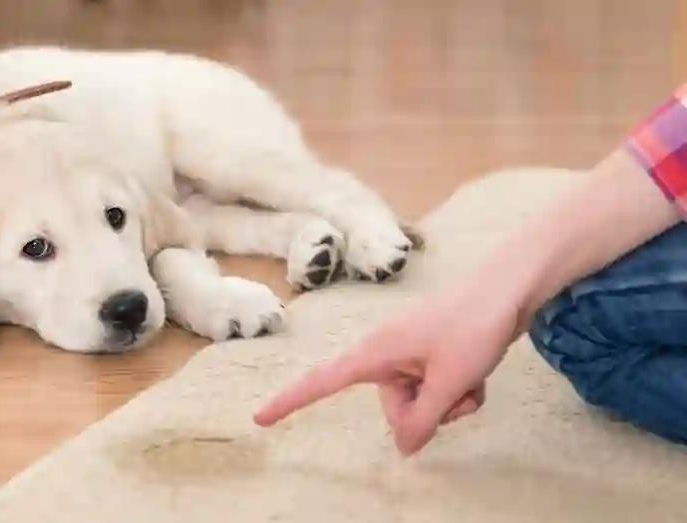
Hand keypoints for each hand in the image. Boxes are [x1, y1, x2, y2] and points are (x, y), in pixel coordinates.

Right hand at [252, 284, 522, 455]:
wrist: (508, 290)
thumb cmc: (472, 328)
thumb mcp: (449, 382)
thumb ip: (422, 419)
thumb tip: (404, 448)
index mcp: (375, 353)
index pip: (323, 381)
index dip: (291, 401)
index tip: (260, 418)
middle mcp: (386, 354)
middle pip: (393, 408)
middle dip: (427, 411)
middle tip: (456, 388)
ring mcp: (410, 355)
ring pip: (420, 403)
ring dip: (449, 401)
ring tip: (471, 378)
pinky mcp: (430, 356)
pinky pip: (435, 390)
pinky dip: (457, 391)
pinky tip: (477, 375)